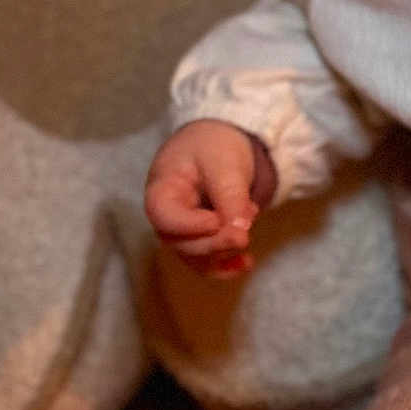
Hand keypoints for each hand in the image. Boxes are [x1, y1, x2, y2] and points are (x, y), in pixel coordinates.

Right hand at [144, 120, 275, 277]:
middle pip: (182, 243)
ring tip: (249, 229)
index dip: (190, 225)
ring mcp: (182, 232)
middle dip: (214, 244)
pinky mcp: (199, 240)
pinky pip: (208, 262)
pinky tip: (246, 263)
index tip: (216, 221)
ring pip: (196, 257)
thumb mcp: (223, 162)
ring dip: (224, 253)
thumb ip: (229, 194)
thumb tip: (239, 230)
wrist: (217, 144)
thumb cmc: (212, 147)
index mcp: (161, 191)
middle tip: (243, 237)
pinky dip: (227, 266)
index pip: (165, 218)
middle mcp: (166, 218)